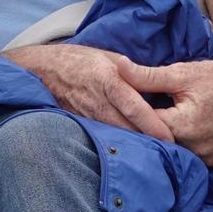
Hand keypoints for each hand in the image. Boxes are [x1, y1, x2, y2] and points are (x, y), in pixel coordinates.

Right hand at [3, 44, 173, 142]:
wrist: (41, 68)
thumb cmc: (77, 59)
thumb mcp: (107, 56)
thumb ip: (131, 73)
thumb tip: (156, 85)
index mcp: (109, 80)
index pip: (135, 107)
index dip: (153, 125)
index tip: (171, 138)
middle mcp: (99, 101)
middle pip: (128, 128)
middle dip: (148, 142)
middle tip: (172, 153)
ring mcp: (87, 115)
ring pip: (116, 136)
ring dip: (134, 145)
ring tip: (155, 155)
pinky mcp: (80, 123)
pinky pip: (102, 135)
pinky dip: (116, 143)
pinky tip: (128, 150)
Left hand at [122, 55, 212, 165]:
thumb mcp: (180, 72)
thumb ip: (146, 75)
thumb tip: (117, 67)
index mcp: (185, 127)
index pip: (144, 128)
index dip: (131, 117)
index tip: (122, 108)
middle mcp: (199, 149)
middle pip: (159, 144)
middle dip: (146, 131)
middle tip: (132, 118)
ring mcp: (211, 158)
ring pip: (175, 153)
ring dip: (164, 141)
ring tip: (153, 125)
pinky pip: (193, 157)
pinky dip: (182, 147)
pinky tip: (176, 134)